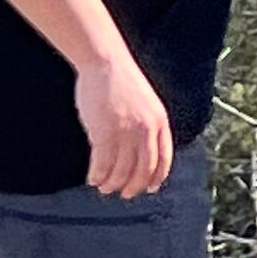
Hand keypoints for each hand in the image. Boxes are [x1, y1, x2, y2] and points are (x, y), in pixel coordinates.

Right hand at [75, 53, 174, 198]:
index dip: (156, 177)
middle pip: (143, 168)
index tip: (150, 188)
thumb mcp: (146, 104)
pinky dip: (98, 174)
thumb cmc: (122, 82)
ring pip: (121, 169)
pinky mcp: (104, 132)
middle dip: (134, 185)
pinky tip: (93, 179)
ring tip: (104, 188)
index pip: (163, 159)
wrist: (106, 63)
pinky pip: (102, 162)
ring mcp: (125, 132)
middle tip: (125, 194)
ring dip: (113, 182)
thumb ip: (147, 126)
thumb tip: (141, 150)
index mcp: (160, 123)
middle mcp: (146, 130)